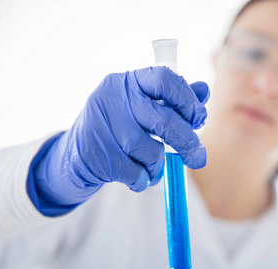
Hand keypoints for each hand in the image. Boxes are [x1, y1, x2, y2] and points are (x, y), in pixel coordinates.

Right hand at [27, 67, 208, 215]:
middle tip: (198, 158)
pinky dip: (144, 180)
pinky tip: (138, 177)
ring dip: (158, 165)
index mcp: (128, 82)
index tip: (199, 120)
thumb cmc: (118, 128)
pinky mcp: (96, 155)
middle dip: (188, 143)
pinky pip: (136, 174)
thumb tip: (204, 91)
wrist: (74, 155)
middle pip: (165, 121)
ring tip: (152, 167)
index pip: (166, 79)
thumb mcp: (142, 108)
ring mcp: (102, 127)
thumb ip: (173, 99)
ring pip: (151, 152)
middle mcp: (113, 99)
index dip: (188, 100)